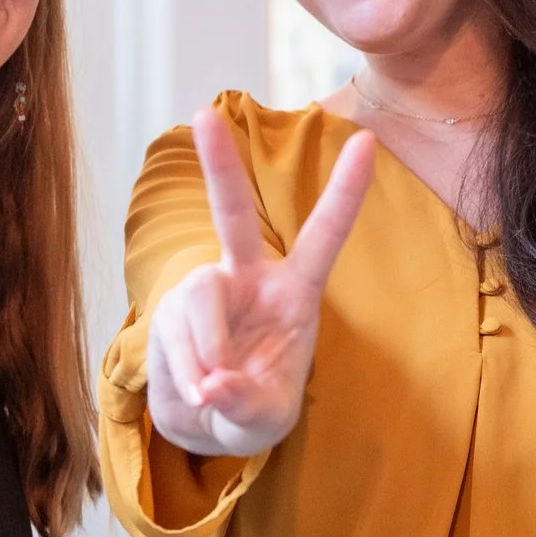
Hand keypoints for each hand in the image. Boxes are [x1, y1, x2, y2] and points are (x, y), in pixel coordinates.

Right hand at [144, 108, 373, 458]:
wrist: (205, 420)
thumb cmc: (253, 407)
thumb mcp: (266, 416)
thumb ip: (248, 401)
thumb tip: (213, 384)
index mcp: (294, 291)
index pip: (324, 235)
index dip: (344, 190)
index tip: (366, 139)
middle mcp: (246, 278)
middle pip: (232, 215)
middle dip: (219, 166)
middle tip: (203, 116)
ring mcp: (204, 292)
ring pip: (198, 303)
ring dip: (205, 354)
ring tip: (212, 392)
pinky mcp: (168, 314)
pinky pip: (174, 340)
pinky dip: (186, 374)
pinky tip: (196, 391)